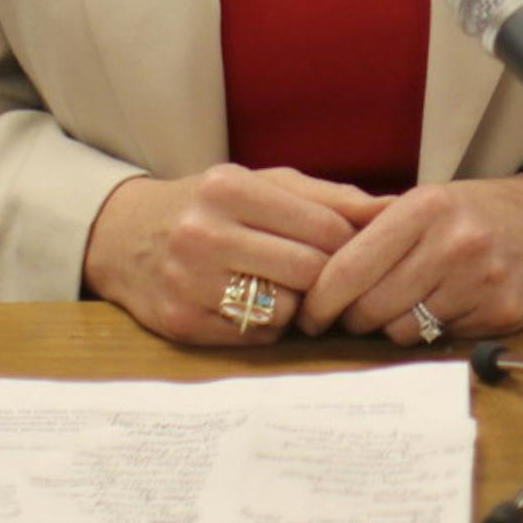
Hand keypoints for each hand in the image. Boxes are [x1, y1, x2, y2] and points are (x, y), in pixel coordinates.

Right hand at [82, 165, 389, 345]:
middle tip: (317, 274)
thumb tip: (397, 208)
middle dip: (323, 277)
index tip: (344, 249)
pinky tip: (248, 303)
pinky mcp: (181, 324)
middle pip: (308, 271)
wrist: (126, 235)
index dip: (346, 245)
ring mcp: (188, 281)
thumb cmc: (211, 206)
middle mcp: (203, 232)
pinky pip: (256, 336)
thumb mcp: (263, 185)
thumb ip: (330, 198)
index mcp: (229, 188)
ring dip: (294, 303)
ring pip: (285, 309)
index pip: (324, 228)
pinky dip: (265, 325)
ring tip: (276, 284)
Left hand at [297, 172, 522, 344]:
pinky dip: (428, 331)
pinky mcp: (499, 314)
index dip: (322, 298)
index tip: (309, 314)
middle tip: (347, 318)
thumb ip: (377, 230)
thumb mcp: (427, 202)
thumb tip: (318, 270)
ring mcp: (478, 281)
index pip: (351, 266)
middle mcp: (450, 244)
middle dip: (351, 318)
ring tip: (396, 309)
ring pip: (402, 329)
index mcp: (423, 209)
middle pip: (371, 306)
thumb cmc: (476, 212)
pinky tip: (438, 309)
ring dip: (389, 327)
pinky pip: (439, 338)